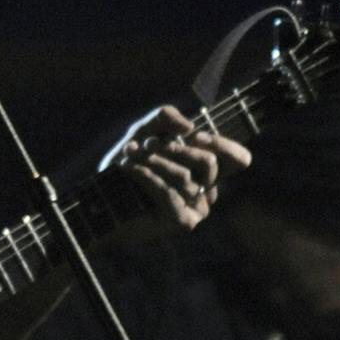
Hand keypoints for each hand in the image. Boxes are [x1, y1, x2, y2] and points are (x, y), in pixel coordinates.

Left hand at [107, 105, 250, 232]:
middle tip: (148, 143)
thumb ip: (165, 118)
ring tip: (129, 155)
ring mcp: (197, 209)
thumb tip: (189, 128)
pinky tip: (128, 168)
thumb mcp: (143, 131)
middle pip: (210, 163)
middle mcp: (207, 191)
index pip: (239, 160)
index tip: (194, 135)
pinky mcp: (182, 221)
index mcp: (206, 171)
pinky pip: (170, 193)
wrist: (100, 196)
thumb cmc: (126, 163)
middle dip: (175, 149)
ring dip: (153, 160)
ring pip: (185, 176)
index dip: (222, 144)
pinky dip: (146, 176)